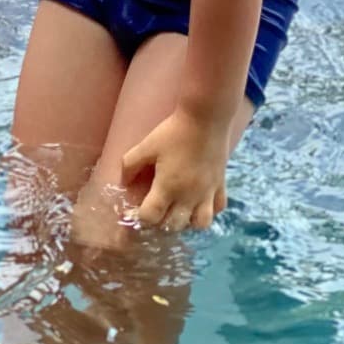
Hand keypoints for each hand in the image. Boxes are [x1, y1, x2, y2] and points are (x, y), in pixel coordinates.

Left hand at [121, 106, 230, 231]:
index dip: (141, 216)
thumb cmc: (174, 131)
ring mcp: (207, 192)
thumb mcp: (147, 145)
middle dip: (162, 222)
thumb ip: (130, 165)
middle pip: (174, 225)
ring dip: (188, 221)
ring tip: (180, 209)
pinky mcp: (221, 185)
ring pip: (200, 224)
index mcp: (168, 187)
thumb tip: (123, 182)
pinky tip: (200, 200)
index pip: (151, 217)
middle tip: (157, 209)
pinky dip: (209, 209)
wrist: (206, 117)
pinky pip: (218, 208)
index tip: (138, 209)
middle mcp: (189, 196)